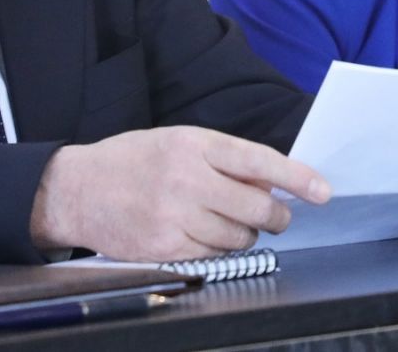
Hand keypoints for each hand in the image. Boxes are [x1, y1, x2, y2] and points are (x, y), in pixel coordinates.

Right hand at [29, 126, 330, 260]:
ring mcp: (176, 215)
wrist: (76, 189)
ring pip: (240, 237)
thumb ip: (224, 160)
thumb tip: (271, 184)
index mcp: (194, 144)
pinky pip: (213, 255)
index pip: (259, 161)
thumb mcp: (179, 142)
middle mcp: (187, 178)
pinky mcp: (166, 246)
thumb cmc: (132, 161)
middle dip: (278, 216)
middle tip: (278, 216)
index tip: (322, 190)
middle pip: (257, 207)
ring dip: (246, 234)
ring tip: (224, 220)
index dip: (296, 177)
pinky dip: (218, 248)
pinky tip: (200, 233)